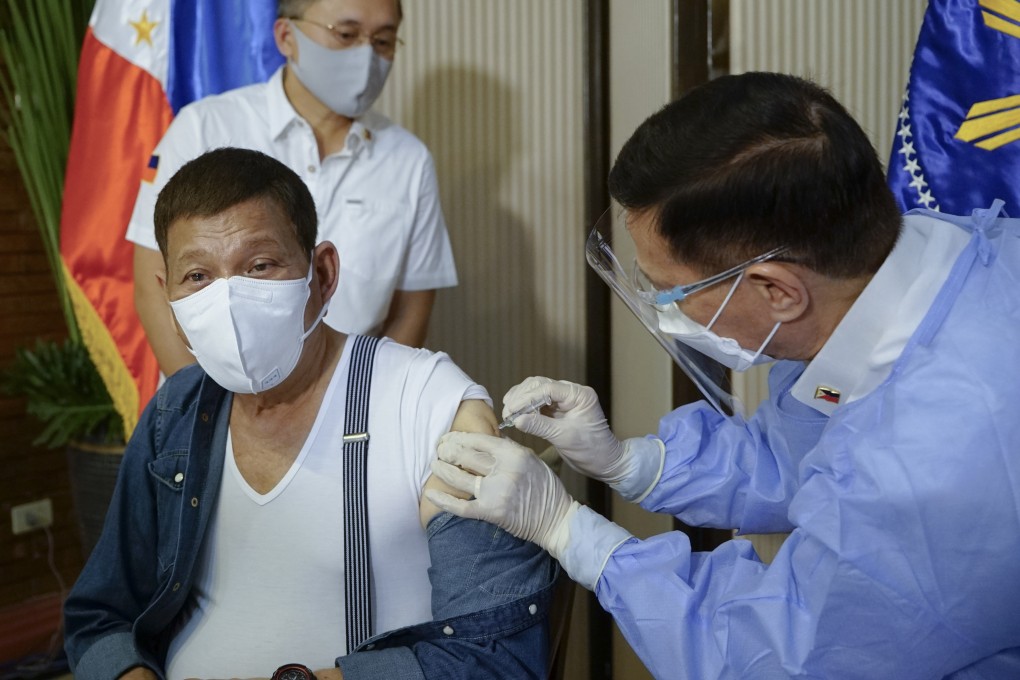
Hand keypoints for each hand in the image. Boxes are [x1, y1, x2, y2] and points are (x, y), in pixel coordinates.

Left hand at [425, 432, 577, 559]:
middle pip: (466, 456)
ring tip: (434, 464)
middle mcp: (504, 471)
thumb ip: (510, 448)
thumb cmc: (546, 488)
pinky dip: (443, 500)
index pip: (480, 440)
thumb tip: (488, 439)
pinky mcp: (491, 512)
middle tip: (439, 449)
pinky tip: (430, 493)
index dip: (460, 438)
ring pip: (460, 478)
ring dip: (442, 470)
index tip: (450, 437)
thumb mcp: (532, 459)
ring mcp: (496, 492)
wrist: (556, 519)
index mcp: (515, 454)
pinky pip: (461, 506)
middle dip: (448, 451)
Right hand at [503, 377, 664, 500]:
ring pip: (536, 391)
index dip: (527, 398)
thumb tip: (517, 420)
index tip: (512, 410)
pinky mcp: (558, 410)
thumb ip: (540, 426)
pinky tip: (515, 414)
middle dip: (522, 397)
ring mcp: (564, 401)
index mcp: (579, 395)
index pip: (547, 388)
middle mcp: (572, 393)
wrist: (604, 462)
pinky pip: (538, 403)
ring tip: (509, 413)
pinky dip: (525, 407)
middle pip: (540, 385)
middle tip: (508, 413)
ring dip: (521, 400)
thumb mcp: (564, 438)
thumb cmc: (592, 450)